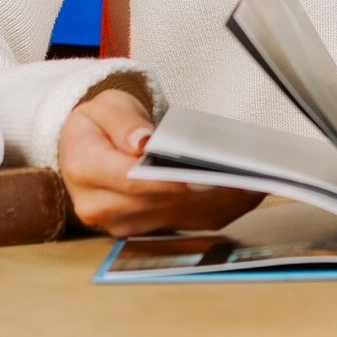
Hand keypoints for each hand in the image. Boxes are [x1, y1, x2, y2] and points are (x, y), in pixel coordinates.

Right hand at [57, 87, 262, 237]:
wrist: (87, 147)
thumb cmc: (98, 125)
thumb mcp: (104, 106)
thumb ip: (122, 122)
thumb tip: (141, 142)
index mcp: (85, 170)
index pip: (128, 182)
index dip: (161, 183)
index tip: (192, 179)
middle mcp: (101, 206)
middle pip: (160, 203)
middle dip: (202, 192)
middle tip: (240, 176)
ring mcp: (124, 223)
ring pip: (180, 218)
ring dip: (219, 203)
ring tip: (252, 183)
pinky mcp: (147, 229)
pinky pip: (189, 224)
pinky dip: (221, 211)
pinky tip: (245, 193)